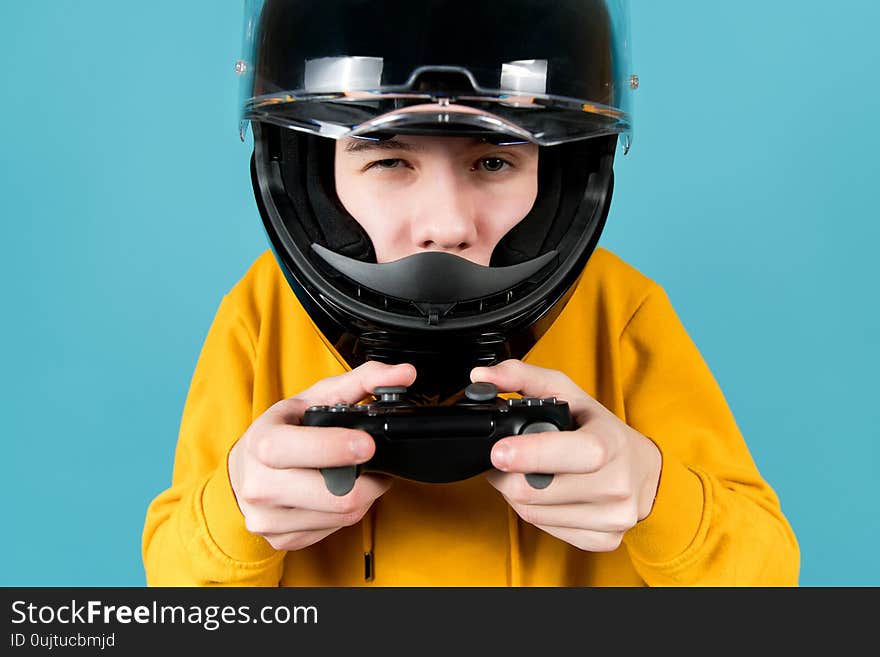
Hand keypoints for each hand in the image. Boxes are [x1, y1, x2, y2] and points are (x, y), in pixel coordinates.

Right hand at [228, 361, 415, 551]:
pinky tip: (337, 493)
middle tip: (372, 460)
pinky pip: (333, 530)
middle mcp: (259, 485)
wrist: (243, 470)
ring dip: (362, 495)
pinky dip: (345, 512)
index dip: (335, 449)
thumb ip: (364, 381)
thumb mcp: (316, 397)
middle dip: (368, 478)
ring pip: (342, 516)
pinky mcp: (282, 540)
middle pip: (335, 496)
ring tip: (355, 474)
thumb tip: (403, 374)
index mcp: (262, 442)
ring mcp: (268, 518)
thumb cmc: (283, 429)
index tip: (367, 444)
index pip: (296, 450)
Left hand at [472, 359, 661, 551]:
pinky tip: (543, 495)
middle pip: (537, 492)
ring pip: (535, 515)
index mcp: (611, 441)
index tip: (499, 452)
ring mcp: (613, 516)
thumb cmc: (599, 428)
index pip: (574, 453)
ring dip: (516, 495)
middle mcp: (617, 483)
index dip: (532, 455)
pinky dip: (536, 513)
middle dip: (507, 475)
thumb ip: (521, 377)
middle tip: (503, 459)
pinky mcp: (604, 541)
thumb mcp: (567, 393)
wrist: (642, 469)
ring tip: (525, 474)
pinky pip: (548, 531)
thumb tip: (481, 376)